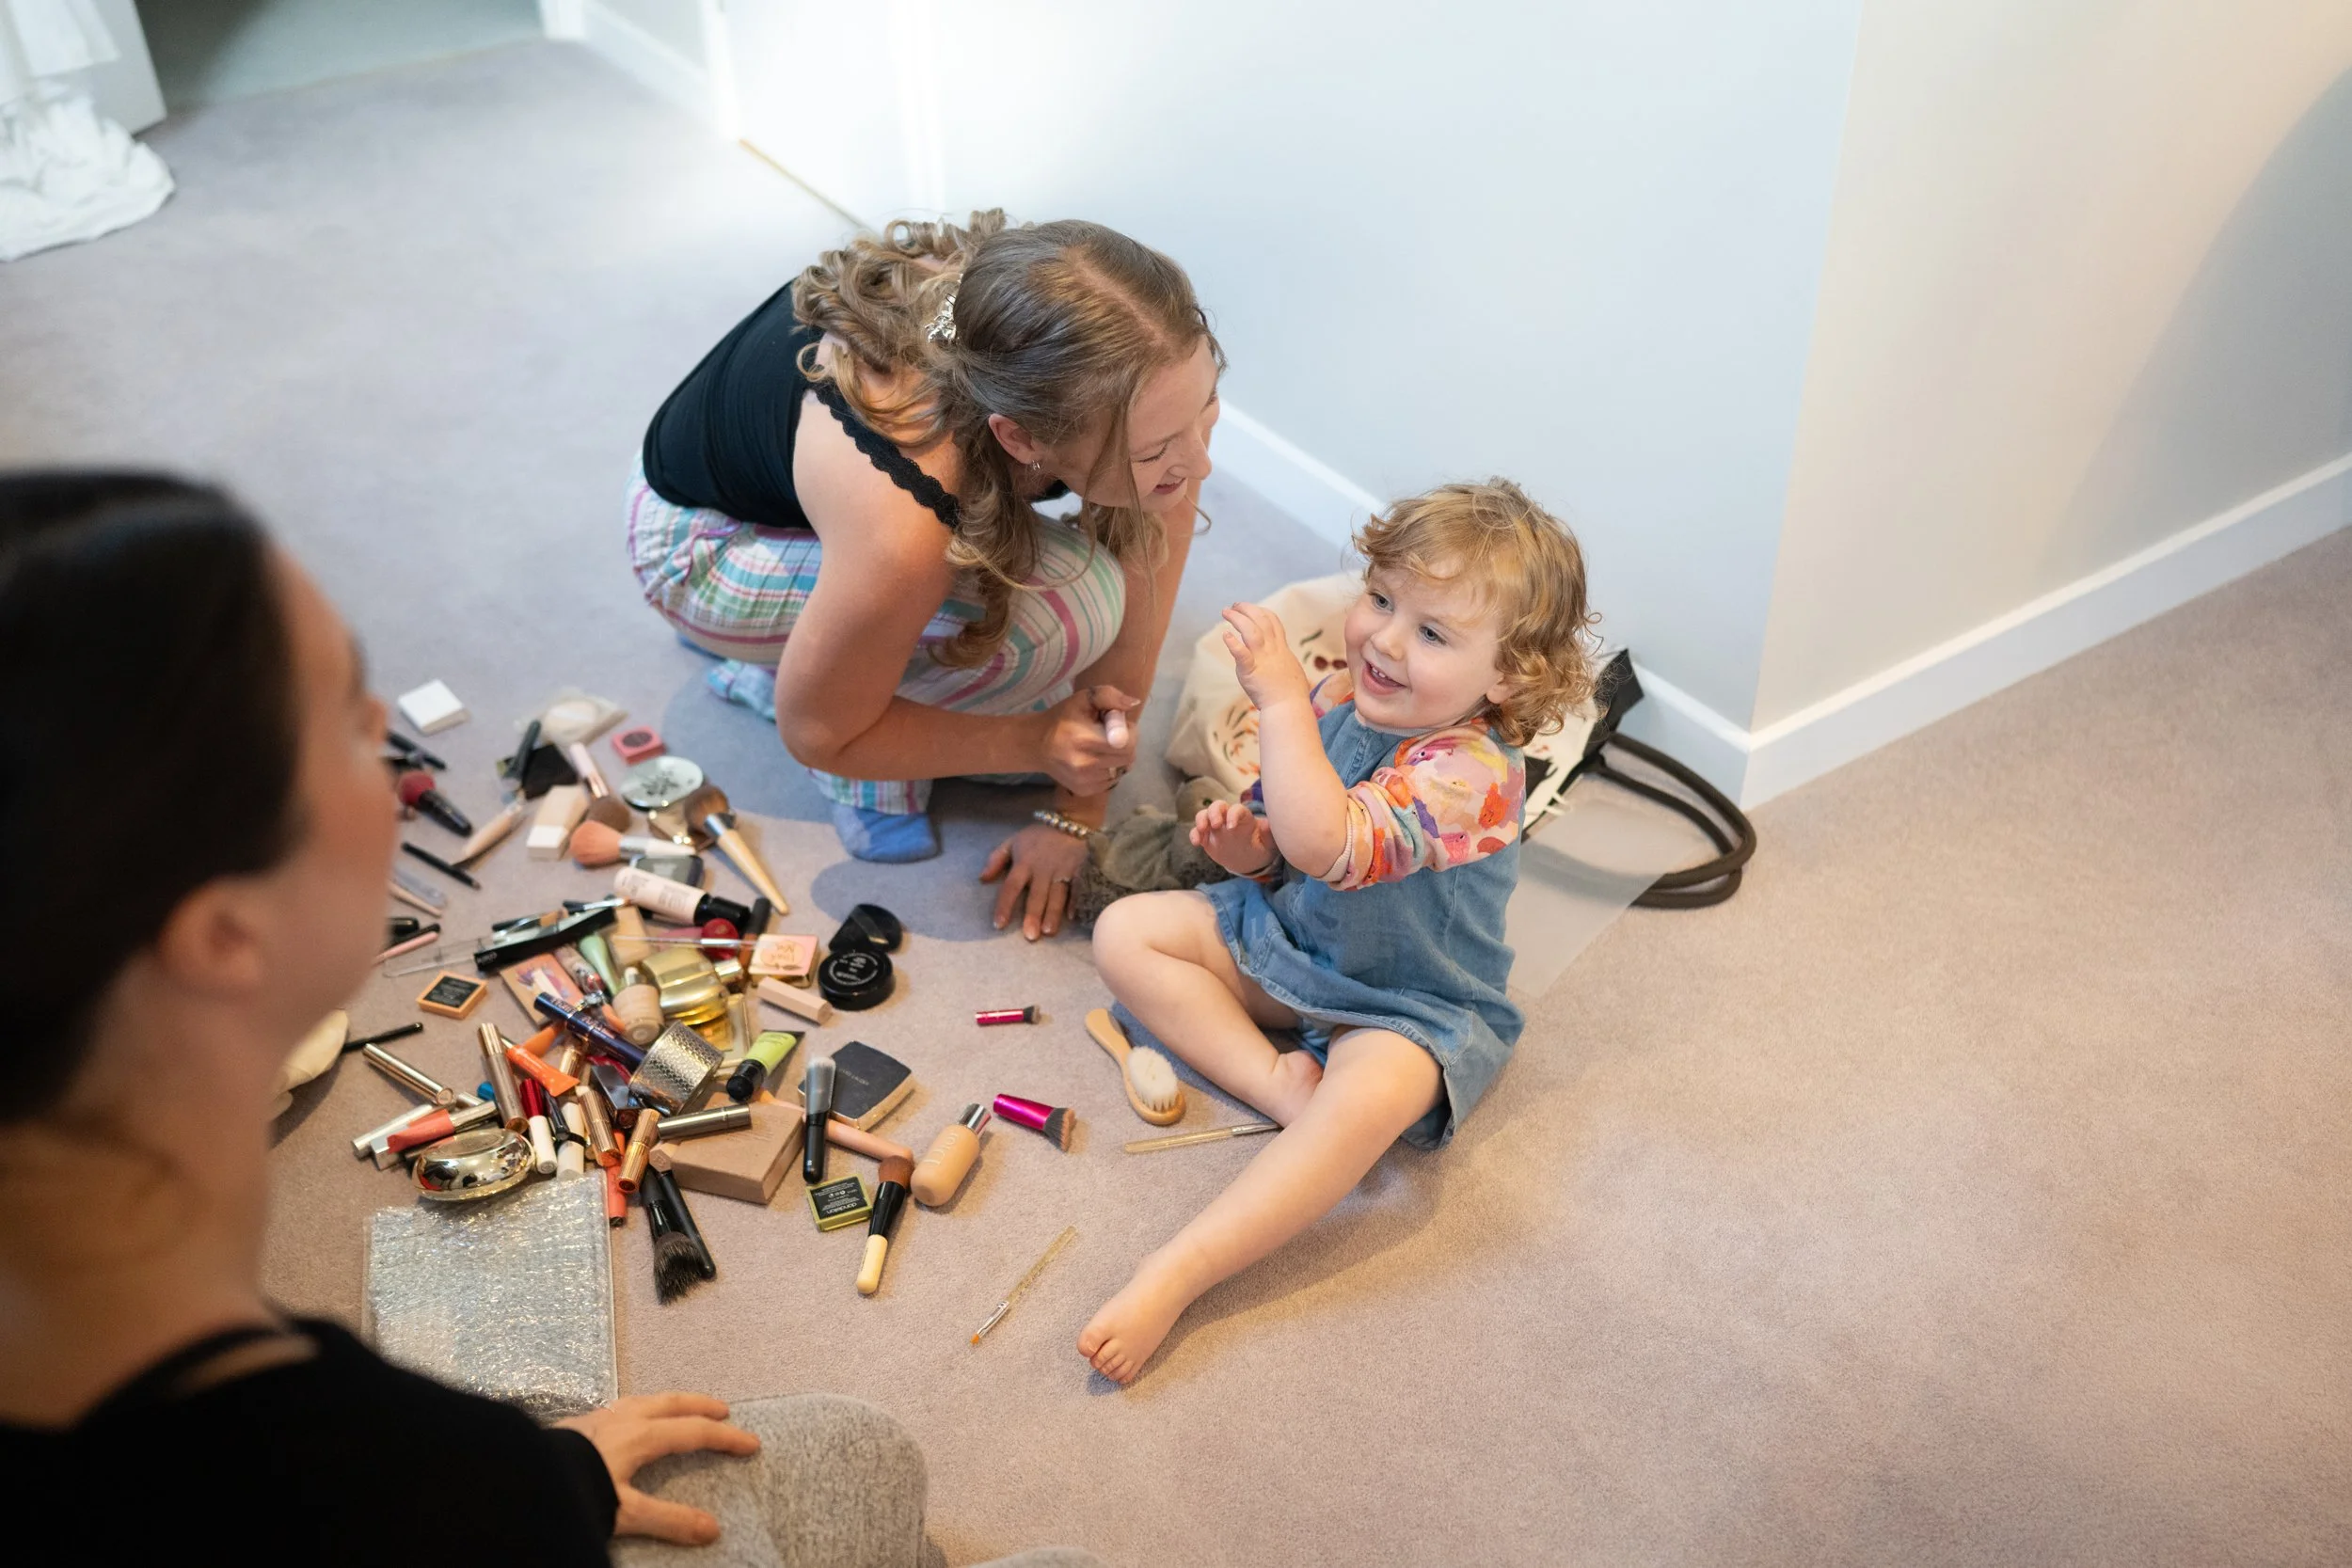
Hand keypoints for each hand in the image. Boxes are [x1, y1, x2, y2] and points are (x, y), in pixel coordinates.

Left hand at [558, 1392, 760, 1543]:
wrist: (520, 1479)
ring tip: (677, 1408)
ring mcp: (597, 1418)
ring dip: (668, 1403)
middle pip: (671, 1403)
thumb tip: (713, 1529)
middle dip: (700, 1405)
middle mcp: (622, 1419)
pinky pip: (618, 1408)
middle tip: (723, 1409)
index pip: (694, 1432)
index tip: (751, 1442)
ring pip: (642, 1400)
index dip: (726, 1437)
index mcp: (640, 1435)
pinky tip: (627, 1421)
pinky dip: (638, 1410)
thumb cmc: (573, 1492)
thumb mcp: (625, 1513)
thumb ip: (669, 1520)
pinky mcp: (576, 1424)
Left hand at [980, 822, 1091, 939]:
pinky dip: (1076, 901)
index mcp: (1024, 863)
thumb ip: (996, 859)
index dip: (1004, 905)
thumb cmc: (1038, 836)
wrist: (1070, 821)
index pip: (1011, 887)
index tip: (998, 925)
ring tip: (1048, 931)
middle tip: (1030, 936)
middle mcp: (1043, 869)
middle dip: (1033, 915)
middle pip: (1036, 895)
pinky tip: (1072, 916)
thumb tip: (981, 879)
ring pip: (1057, 894)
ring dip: (1052, 913)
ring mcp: (1063, 869)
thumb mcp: (1013, 841)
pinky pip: (1078, 887)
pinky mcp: (1080, 869)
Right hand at [1038, 685, 1140, 795]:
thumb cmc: (1063, 718)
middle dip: (1127, 744)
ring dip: (1118, 758)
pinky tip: (1095, 760)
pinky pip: (1112, 781)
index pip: (1127, 743)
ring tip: (1101, 747)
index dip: (1130, 732)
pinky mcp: (1084, 790)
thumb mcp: (1083, 699)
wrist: (1037, 744)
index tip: (1119, 725)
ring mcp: (1084, 781)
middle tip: (1112, 735)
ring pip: (1122, 770)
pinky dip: (1109, 770)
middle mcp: (1085, 764)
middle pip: (1128, 758)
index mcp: (1085, 739)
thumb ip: (1109, 696)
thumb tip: (1133, 703)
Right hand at [1191, 800, 1276, 876]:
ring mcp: (1215, 826)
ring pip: (1204, 815)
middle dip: (1214, 812)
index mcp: (1243, 817)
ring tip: (1201, 830)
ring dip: (1201, 820)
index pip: (1236, 809)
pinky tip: (1197, 843)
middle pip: (1217, 806)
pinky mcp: (1207, 837)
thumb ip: (1269, 833)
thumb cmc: (1260, 846)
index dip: (1233, 815)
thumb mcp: (1269, 842)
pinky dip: (1194, 834)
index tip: (1232, 827)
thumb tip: (1267, 825)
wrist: (1249, 858)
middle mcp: (1227, 818)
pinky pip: (1197, 832)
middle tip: (1215, 825)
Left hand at [1221, 603, 1310, 711]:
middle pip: (1261, 620)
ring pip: (1251, 631)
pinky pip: (1242, 654)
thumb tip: (1283, 662)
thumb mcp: (1291, 670)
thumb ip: (1284, 662)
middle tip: (1234, 605)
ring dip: (1237, 618)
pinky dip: (1233, 643)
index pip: (1273, 622)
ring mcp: (1262, 659)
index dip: (1261, 611)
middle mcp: (1272, 650)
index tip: (1250, 608)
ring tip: (1225, 611)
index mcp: (1281, 649)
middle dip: (1247, 608)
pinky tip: (1225, 635)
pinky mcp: (1251, 671)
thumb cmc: (1292, 694)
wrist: (1289, 707)